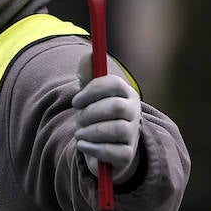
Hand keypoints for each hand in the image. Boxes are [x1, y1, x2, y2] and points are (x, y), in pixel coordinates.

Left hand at [72, 69, 142, 183]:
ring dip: (90, 131)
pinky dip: (92, 148)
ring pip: (115, 130)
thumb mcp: (90, 94)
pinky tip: (84, 145)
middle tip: (78, 119)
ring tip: (80, 134)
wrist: (106, 150)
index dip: (92, 91)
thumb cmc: (96, 116)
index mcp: (126, 93)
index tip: (76, 101)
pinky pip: (112, 151)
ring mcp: (133, 134)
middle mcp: (134, 112)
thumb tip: (89, 55)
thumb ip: (88, 74)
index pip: (114, 84)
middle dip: (90, 113)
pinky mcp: (127, 155)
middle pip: (116, 107)